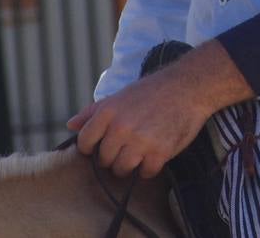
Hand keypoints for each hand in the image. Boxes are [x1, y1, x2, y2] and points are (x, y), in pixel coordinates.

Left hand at [67, 57, 214, 179]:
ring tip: (138, 153)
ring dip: (129, 165)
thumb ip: (93, 112)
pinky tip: (154, 155)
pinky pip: (145, 173)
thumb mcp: (119, 96)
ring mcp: (140, 141)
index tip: (103, 144)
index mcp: (108, 112)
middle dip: (112, 156)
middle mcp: (121, 127)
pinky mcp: (160, 152)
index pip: (85, 143)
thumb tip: (71, 125)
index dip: (92, 147)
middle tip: (126, 147)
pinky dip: (149, 168)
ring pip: (121, 169)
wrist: (188, 86)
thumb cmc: (152, 91)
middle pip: (103, 160)